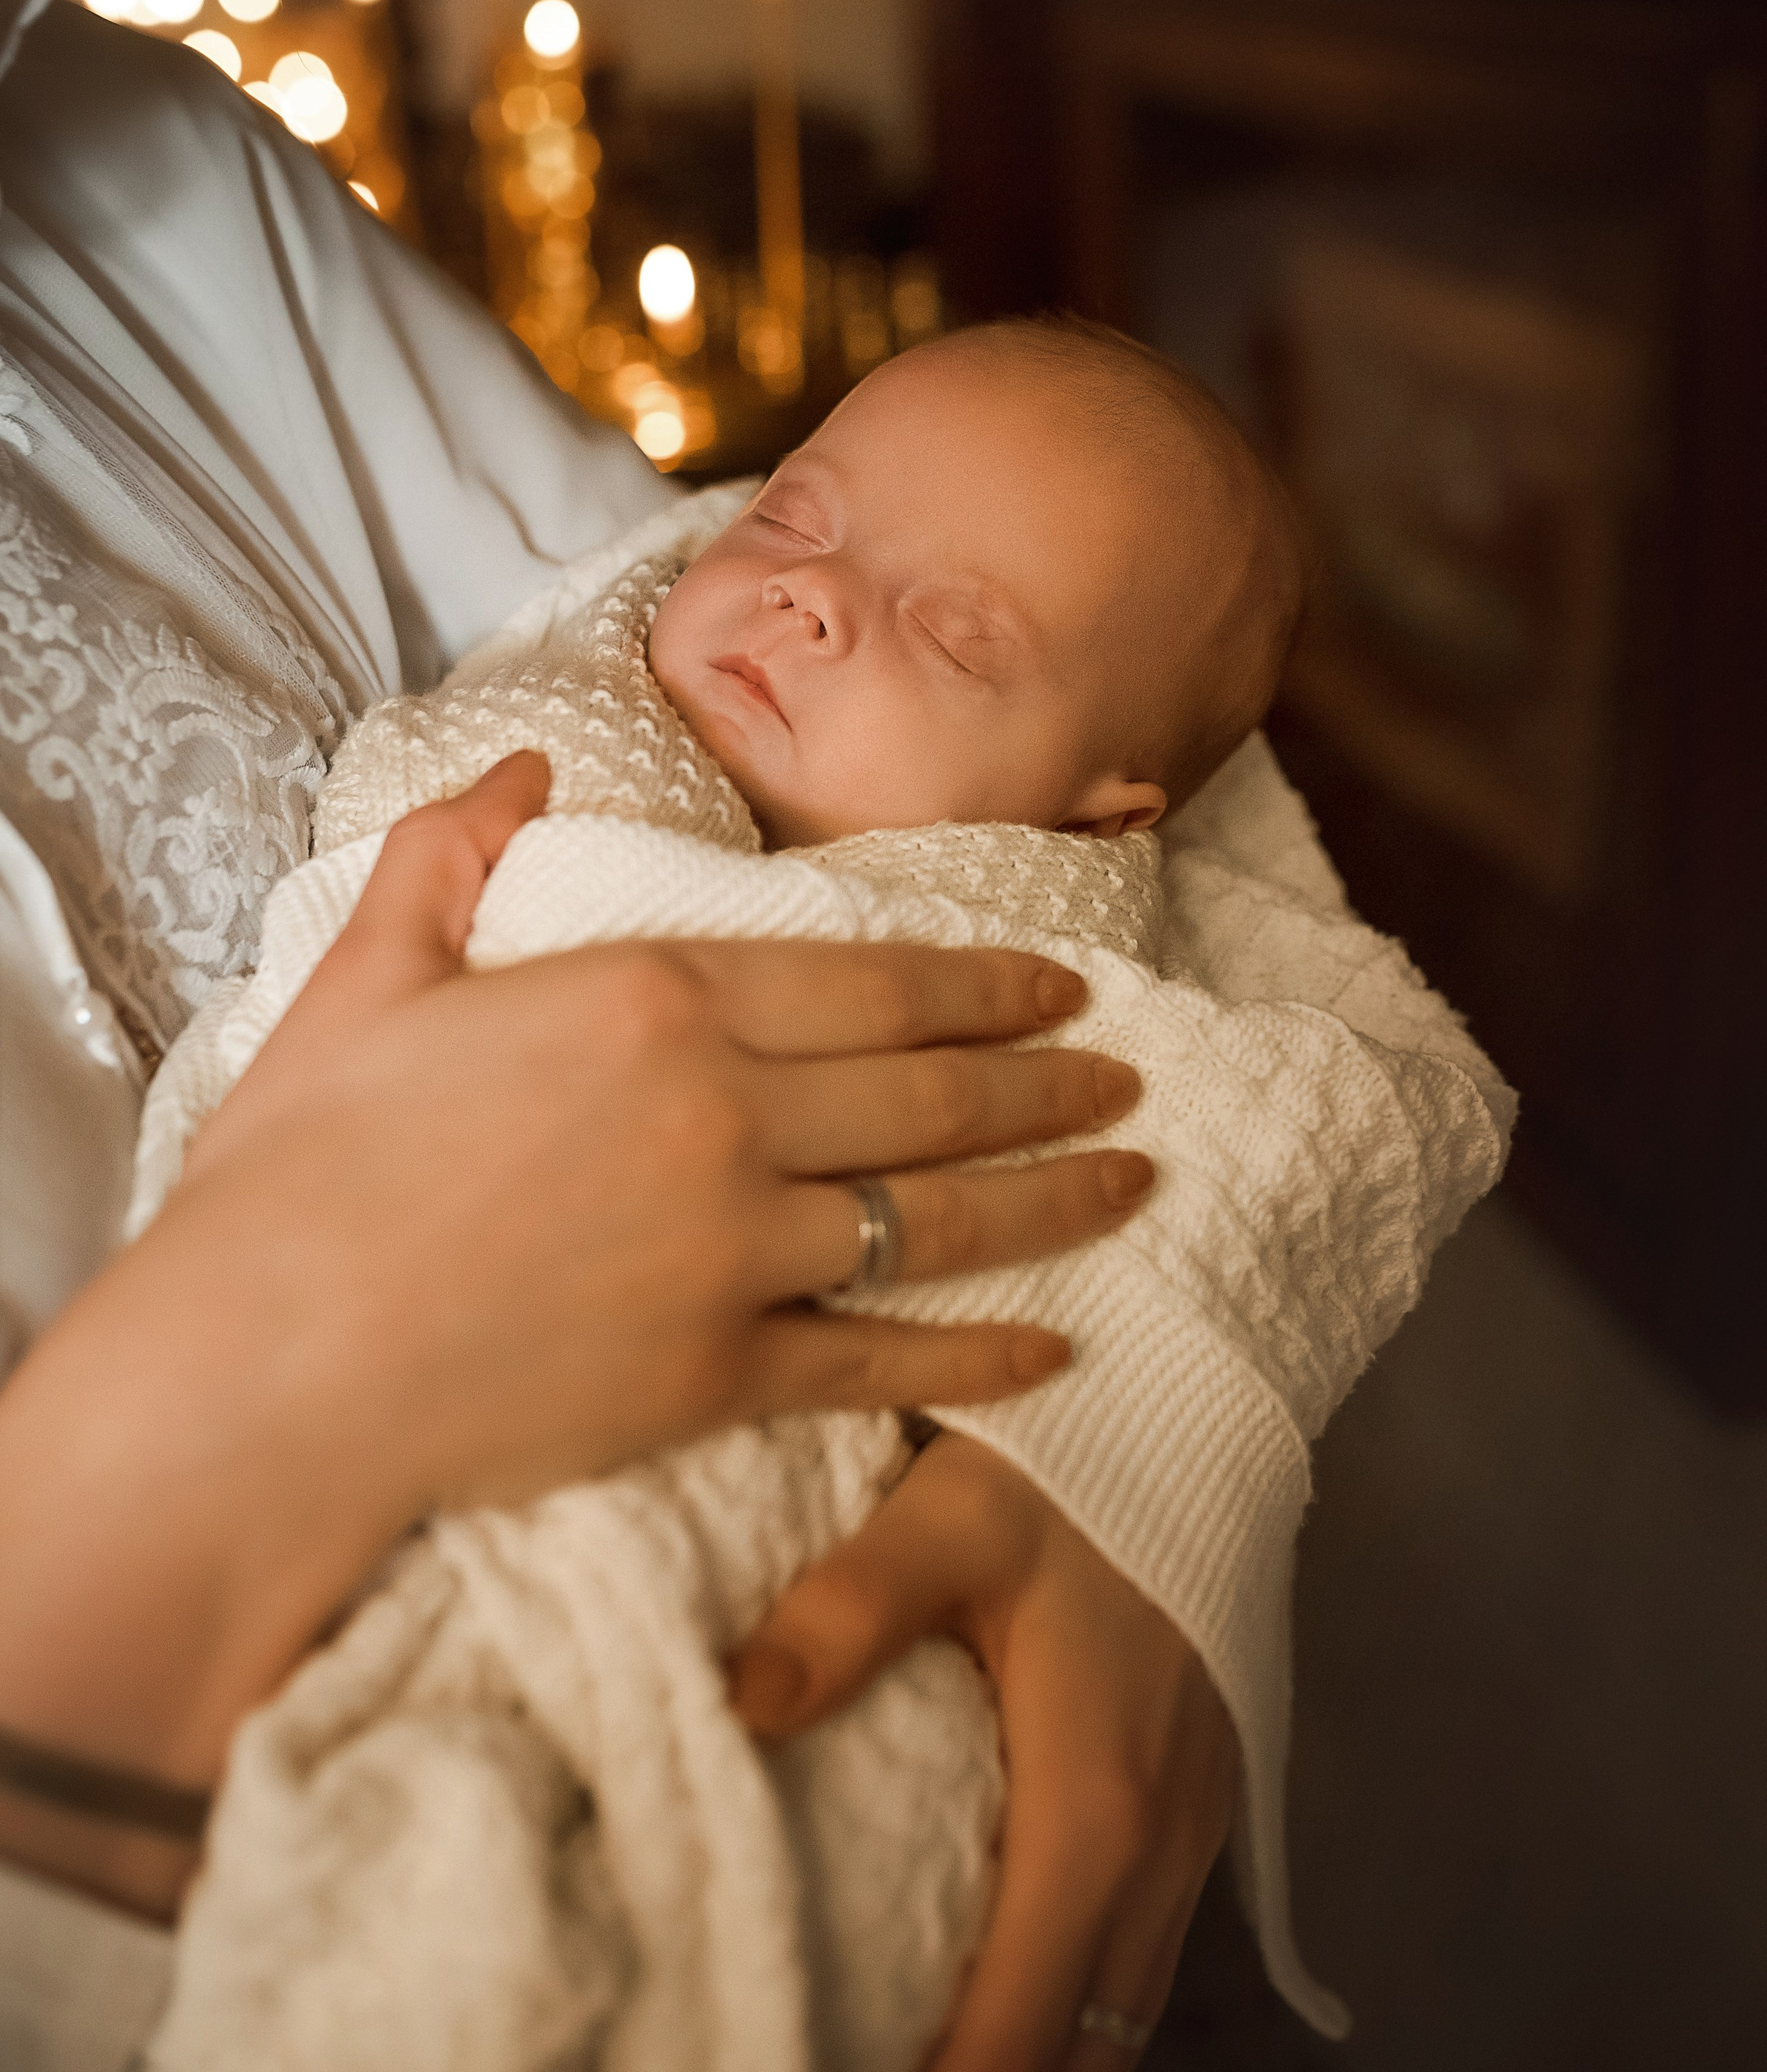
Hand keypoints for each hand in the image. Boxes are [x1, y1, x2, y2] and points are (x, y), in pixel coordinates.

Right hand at [0, 756, 1147, 1906]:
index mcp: (649, 1001)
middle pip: (927, 1090)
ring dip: (1052, 1195)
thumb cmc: (298, 1170)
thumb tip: (518, 762)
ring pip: (935, 1213)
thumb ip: (451, 853)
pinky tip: (1055, 1348)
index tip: (1056, 982)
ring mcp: (729, 1248)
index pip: (862, 979)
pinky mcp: (714, 1375)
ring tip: (1137, 1177)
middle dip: (1046, 1078)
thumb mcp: (365, 975)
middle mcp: (720, 1113)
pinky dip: (978, 1354)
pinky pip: (881, 1355)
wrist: (258, 1369)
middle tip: (1131, 1071)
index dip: (976, 981)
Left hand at [729, 1435, 1237, 2071]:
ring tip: (917, 2046)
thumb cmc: (1074, 1463)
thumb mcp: (949, 1520)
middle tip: (851, 2059)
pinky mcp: (1200, 1806)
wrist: (1205, 1403)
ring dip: (1034, 2047)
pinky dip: (1074, 2001)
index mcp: (1092, 1810)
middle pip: (1079, 2056)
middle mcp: (1158, 1851)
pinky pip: (1140, 1955)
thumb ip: (846, 1614)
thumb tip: (740, 1712)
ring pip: (1118, 2016)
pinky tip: (999, 1979)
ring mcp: (1192, 1833)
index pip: (1015, 2032)